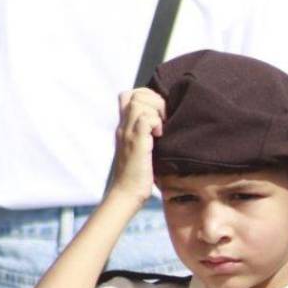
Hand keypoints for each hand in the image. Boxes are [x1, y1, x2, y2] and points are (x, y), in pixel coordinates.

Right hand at [108, 88, 164, 204]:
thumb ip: (147, 135)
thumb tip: (164, 126)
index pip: (128, 96)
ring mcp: (128, 133)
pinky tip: (159, 135)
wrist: (127, 193)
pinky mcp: (135, 142)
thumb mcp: (142, 149)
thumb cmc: (138, 176)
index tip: (159, 112)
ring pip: (138, 103)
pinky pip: (144, 119)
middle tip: (163, 118)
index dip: (146, 96)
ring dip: (155, 111)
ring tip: (161, 128)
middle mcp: (123, 126)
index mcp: (125, 127)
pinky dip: (155, 122)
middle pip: (133, 94)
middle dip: (153, 100)